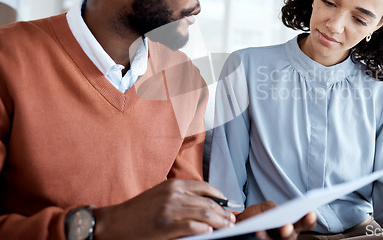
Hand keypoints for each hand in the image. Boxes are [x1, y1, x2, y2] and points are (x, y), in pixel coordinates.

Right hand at [92, 179, 235, 239]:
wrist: (115, 223)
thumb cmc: (138, 211)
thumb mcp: (161, 195)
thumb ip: (181, 197)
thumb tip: (205, 204)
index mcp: (174, 184)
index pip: (205, 188)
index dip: (220, 197)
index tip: (227, 205)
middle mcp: (174, 194)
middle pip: (208, 202)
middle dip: (223, 212)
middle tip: (232, 220)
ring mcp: (171, 209)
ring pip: (205, 214)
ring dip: (219, 221)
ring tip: (227, 227)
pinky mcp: (167, 225)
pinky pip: (193, 227)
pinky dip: (205, 230)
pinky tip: (209, 233)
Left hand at [237, 201, 316, 238]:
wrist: (241, 224)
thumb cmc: (257, 216)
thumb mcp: (265, 207)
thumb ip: (271, 208)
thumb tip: (275, 212)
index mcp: (291, 224)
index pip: (305, 223)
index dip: (309, 220)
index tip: (310, 213)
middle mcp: (286, 236)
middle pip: (291, 237)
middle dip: (288, 232)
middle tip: (287, 227)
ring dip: (270, 238)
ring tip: (263, 231)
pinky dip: (260, 238)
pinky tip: (257, 232)